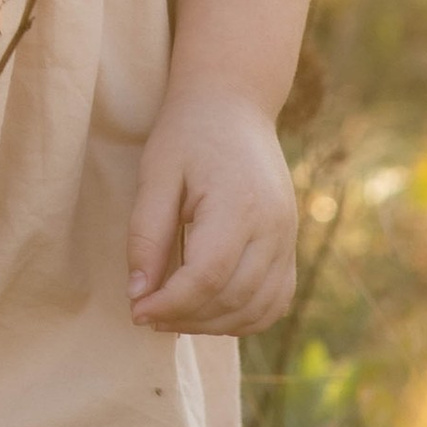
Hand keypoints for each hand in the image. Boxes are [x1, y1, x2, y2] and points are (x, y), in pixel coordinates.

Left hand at [125, 90, 299, 334]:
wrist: (233, 102)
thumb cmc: (187, 133)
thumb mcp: (156, 172)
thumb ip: (146, 234)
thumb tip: (138, 294)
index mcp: (238, 204)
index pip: (207, 277)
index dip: (170, 303)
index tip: (136, 310)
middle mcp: (273, 227)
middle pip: (233, 298)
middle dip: (186, 318)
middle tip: (147, 313)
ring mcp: (287, 238)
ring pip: (257, 308)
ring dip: (213, 324)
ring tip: (173, 315)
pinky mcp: (289, 245)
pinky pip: (275, 300)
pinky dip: (244, 317)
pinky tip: (209, 311)